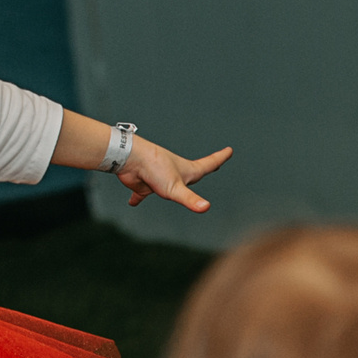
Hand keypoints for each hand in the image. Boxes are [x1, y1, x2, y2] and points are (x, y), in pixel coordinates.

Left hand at [117, 140, 231, 211]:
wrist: (128, 159)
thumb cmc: (154, 168)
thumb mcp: (175, 187)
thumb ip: (190, 199)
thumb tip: (205, 207)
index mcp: (186, 171)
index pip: (208, 164)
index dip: (220, 158)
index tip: (229, 150)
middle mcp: (174, 173)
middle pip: (192, 172)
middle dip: (203, 169)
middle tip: (213, 166)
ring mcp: (158, 178)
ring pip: (167, 184)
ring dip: (170, 186)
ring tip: (170, 187)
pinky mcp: (143, 184)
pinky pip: (141, 193)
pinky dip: (137, 198)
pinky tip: (132, 202)